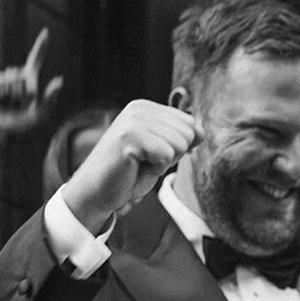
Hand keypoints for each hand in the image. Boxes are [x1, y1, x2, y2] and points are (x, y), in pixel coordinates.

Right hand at [0, 29, 63, 138]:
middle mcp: (16, 74)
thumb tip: (61, 78)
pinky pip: (5, 81)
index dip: (41, 45)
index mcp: (30, 79)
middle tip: (20, 105)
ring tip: (11, 104)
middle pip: (26, 75)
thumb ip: (52, 97)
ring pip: (15, 78)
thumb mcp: (40, 114)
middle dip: (26, 91)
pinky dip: (6, 90)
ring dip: (15, 94)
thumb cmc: (20, 124)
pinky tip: (2, 100)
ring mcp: (3, 77)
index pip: (36, 58)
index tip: (47, 31)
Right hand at [61, 101, 199, 232]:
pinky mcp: (130, 136)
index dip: (179, 147)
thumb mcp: (162, 153)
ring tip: (140, 164)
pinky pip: (166, 154)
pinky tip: (135, 167)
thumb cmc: (130, 173)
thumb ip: (181, 138)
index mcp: (147, 108)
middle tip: (145, 161)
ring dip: (163, 163)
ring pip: (180, 144)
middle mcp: (140, 108)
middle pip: (188, 133)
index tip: (153, 154)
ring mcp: (134, 120)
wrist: (97, 191)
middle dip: (173, 155)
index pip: (190, 123)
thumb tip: (202, 131)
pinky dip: (155, 169)